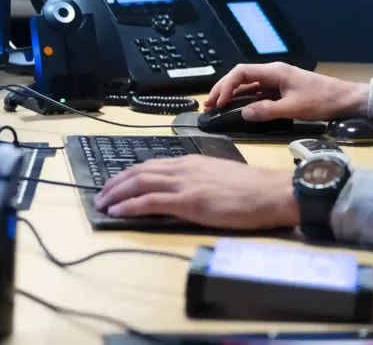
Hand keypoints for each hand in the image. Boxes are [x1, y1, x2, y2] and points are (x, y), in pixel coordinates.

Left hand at [94, 155, 296, 228]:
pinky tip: (117, 212)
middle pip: (141, 170)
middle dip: (116, 182)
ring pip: (140, 182)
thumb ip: (200, 179)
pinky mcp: (187, 201)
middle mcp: (186, 167)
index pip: (154, 164)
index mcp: (194, 161)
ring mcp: (185, 183)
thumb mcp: (221, 177)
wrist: (270, 192)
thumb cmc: (252, 188)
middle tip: (100, 194)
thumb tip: (183, 190)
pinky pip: (150, 201)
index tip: (116, 183)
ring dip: (116, 193)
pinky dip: (129, 206)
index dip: (130, 173)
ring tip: (101, 204)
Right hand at [204, 61, 368, 123]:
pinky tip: (237, 109)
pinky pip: (258, 92)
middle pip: (242, 77)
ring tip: (216, 108)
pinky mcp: (283, 90)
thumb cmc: (322, 100)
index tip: (216, 103)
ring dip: (232, 95)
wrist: (346, 99)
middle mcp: (274, 73)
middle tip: (207, 105)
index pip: (242, 72)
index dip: (226, 86)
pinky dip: (245, 100)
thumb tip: (242, 113)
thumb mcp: (294, 108)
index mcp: (275, 71)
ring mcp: (278, 81)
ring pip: (249, 85)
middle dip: (223, 89)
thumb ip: (267, 111)